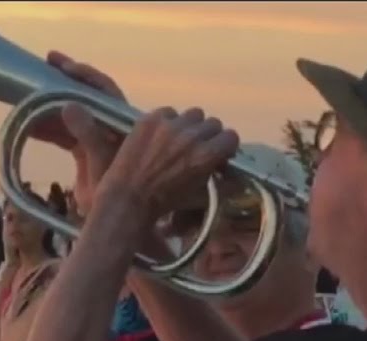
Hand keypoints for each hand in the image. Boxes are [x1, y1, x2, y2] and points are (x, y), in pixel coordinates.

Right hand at [37, 51, 126, 210]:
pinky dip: (49, 131)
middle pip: (87, 98)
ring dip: (51, 107)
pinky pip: (66, 136)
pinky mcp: (86, 155)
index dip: (86, 76)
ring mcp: (98, 140)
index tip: (63, 66)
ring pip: (73, 116)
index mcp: (122, 125)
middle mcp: (110, 128)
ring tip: (28, 95)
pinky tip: (29, 127)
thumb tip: (69, 105)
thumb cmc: (119, 195)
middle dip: (64, 83)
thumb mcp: (103, 164)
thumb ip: (90, 136)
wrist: (117, 223)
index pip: (105, 91)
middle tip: (44, 66)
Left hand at [93, 107, 238, 222]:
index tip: (218, 152)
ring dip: (189, 126)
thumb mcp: (201, 194)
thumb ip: (221, 179)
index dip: (225, 145)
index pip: (230, 136)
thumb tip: (236, 173)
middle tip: (197, 147)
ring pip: (192, 114)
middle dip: (208, 136)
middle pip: (212, 123)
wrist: (130, 196)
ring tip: (177, 139)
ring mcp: (170, 125)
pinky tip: (159, 136)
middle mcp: (192, 136)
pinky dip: (167, 122)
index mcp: (207, 155)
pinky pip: (169, 112)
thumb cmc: (167, 201)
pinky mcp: (151, 119)